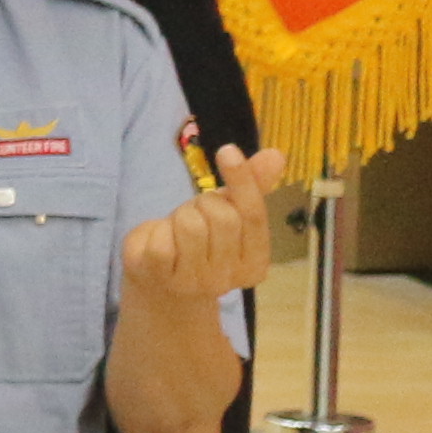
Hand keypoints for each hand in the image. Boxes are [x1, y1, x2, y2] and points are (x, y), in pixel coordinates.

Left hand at [126, 141, 287, 306]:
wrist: (160, 282)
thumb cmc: (201, 242)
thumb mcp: (227, 214)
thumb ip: (252, 187)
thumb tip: (276, 154)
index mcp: (256, 262)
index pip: (254, 215)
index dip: (242, 180)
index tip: (228, 150)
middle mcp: (231, 278)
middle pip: (222, 217)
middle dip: (204, 202)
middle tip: (196, 212)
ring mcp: (195, 282)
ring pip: (191, 225)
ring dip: (179, 216)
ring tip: (177, 229)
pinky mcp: (161, 278)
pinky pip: (162, 241)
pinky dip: (156, 230)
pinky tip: (159, 241)